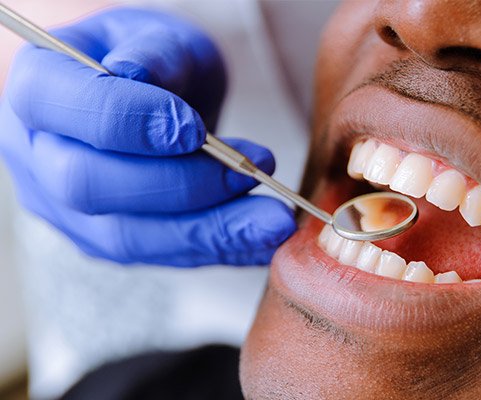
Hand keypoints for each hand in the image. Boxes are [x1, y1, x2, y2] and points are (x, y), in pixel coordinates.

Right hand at [0, 7, 295, 265]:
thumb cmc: (154, 60)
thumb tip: (136, 75)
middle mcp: (38, 157)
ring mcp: (67, 209)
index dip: (130, 122)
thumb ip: (152, 53)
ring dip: (211, 231)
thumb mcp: (159, 37)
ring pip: (130, 238)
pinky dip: (218, 249)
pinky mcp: (107, 240)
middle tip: (252, 171)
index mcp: (36, 90)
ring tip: (274, 221)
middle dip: (181, 184)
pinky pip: (161, 256)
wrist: (152, 99)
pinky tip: (261, 239)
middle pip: (90, 186)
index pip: (66, 110)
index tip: (195, 128)